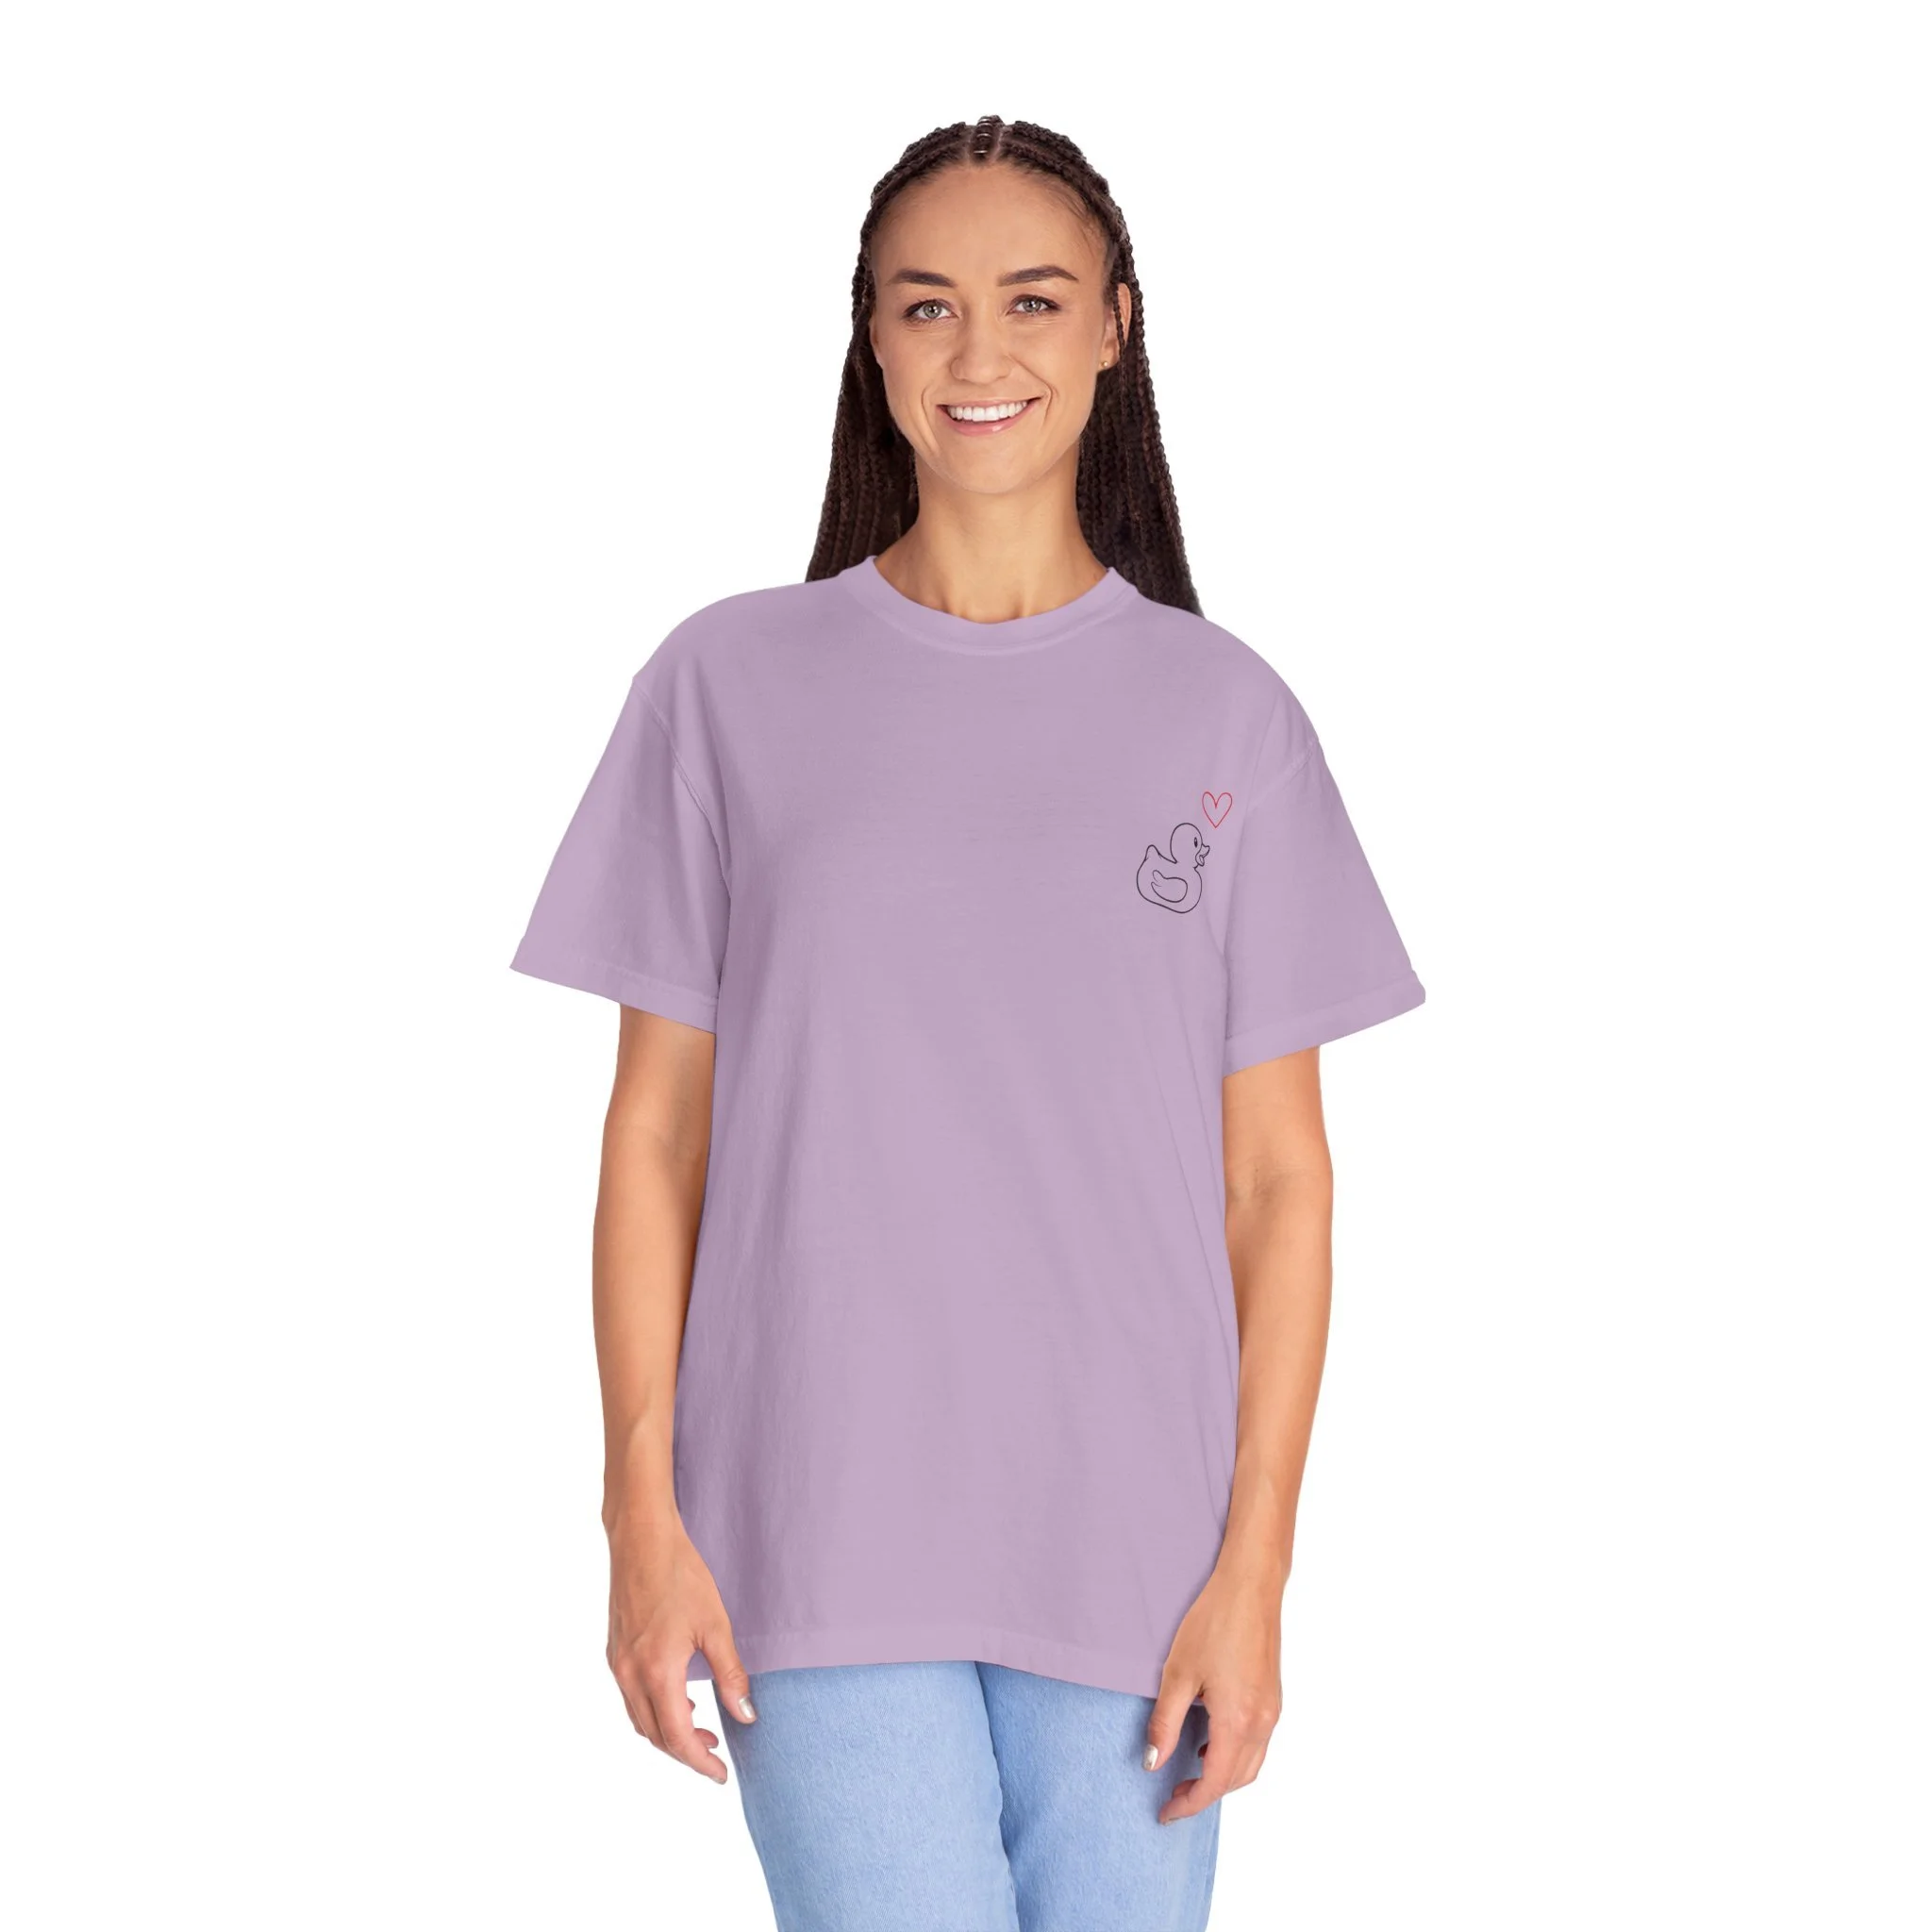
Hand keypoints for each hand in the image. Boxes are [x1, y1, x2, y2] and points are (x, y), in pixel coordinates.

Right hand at [605, 1512, 756, 1784]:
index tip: (720, 1774)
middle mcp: (630, 1674)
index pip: (677, 1737)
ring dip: (668, 1733)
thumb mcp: (715, 1624)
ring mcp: (617, 1664)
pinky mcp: (614, 1651)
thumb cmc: (680, 1574)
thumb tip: (747, 1715)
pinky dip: (654, 1711)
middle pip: (655, 1736)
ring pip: (640, 1720)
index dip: (699, 1761)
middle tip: (716, 1753)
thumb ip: (731, 1674)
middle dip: (685, 1752)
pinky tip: (679, 1699)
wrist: (641, 1538)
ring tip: (702, 1730)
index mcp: (657, 1671)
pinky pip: (631, 1698)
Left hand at [1144, 1562, 1283, 1822]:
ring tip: (1188, 1773)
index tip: (1166, 1813)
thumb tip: (1153, 1764)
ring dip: (1222, 1777)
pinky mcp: (1273, 1697)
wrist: (1250, 1585)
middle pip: (1237, 1780)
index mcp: (1238, 1720)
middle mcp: (1262, 1722)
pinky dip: (1235, 1756)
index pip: (1215, 1782)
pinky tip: (1209, 1742)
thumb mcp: (1178, 1673)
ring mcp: (1272, 1710)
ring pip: (1251, 1764)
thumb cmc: (1214, 1621)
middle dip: (1205, 1794)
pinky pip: (1257, 1743)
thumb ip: (1165, 1723)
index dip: (1190, 1804)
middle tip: (1172, 1797)